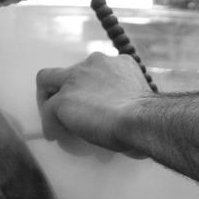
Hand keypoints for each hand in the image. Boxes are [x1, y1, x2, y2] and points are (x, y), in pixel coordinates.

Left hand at [36, 53, 150, 153]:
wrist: (142, 120)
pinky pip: (48, 110)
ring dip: (50, 99)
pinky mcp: (63, 99)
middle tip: (71, 108)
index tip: (93, 100)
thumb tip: (123, 117)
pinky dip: (50, 123)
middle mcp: (95, 63)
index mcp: (119, 64)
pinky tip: (55, 135)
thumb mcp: (141, 99)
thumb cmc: (149, 118)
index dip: (91, 84)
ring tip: (54, 118)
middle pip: (69, 70)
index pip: (95, 68)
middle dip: (67, 88)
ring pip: (48, 80)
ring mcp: (76, 79)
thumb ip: (127, 99)